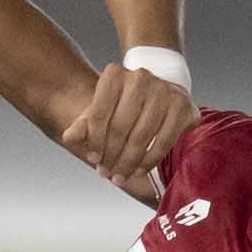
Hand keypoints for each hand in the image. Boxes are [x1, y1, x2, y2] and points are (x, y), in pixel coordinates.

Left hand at [63, 61, 194, 187]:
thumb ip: (84, 124)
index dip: (94, 141)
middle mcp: (140, 78)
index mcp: (114, 74)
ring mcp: (163, 91)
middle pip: (119, 128)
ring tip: (119, 176)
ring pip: (141, 137)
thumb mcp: (101, 110)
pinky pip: (163, 141)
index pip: (98, 114)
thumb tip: (69, 138)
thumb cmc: (125, 104)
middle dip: (110, 156)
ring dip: (128, 163)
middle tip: (105, 173)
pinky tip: (139, 170)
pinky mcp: (182, 106)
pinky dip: (149, 160)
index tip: (93, 159)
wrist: (161, 90)